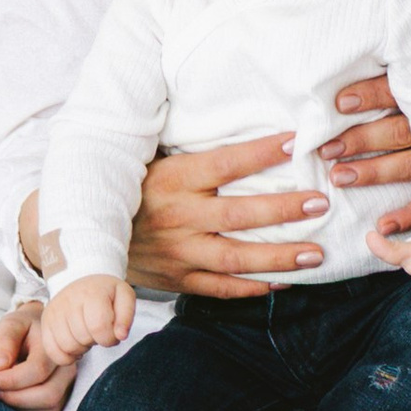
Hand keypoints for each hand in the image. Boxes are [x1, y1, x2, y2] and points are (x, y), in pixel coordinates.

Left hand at [0, 300, 75, 410]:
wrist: (40, 332)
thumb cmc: (23, 329)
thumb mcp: (11, 325)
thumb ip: (4, 341)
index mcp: (54, 347)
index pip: (37, 370)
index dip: (11, 381)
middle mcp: (67, 367)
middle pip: (48, 395)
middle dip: (16, 398)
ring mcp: (69, 384)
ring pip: (50, 409)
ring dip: (21, 407)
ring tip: (2, 394)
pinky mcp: (64, 398)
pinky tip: (14, 398)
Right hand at [44, 273, 135, 356]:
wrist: (81, 282)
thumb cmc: (105, 294)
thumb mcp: (124, 296)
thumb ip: (126, 317)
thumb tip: (120, 335)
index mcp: (91, 293)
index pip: (99, 327)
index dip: (109, 338)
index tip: (111, 333)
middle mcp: (69, 300)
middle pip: (83, 338)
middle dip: (95, 341)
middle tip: (97, 331)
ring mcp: (54, 312)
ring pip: (67, 346)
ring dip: (81, 348)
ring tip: (86, 335)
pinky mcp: (46, 323)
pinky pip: (52, 351)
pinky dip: (65, 356)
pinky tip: (74, 347)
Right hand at [128, 133, 331, 299]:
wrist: (91, 233)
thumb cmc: (136, 189)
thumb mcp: (156, 161)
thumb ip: (195, 152)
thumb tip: (244, 121)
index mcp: (173, 180)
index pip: (224, 164)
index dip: (260, 153)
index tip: (295, 142)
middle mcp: (178, 217)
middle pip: (239, 215)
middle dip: (283, 210)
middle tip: (320, 203)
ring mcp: (179, 253)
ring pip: (235, 258)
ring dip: (279, 257)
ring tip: (315, 253)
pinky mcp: (179, 279)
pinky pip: (221, 288)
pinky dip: (253, 288)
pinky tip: (284, 282)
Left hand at [316, 74, 410, 240]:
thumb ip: (388, 81)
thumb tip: (342, 79)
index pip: (398, 92)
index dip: (371, 95)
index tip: (340, 104)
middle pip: (399, 131)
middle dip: (362, 139)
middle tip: (327, 149)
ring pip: (410, 165)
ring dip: (374, 172)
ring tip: (338, 178)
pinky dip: (409, 215)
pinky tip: (383, 225)